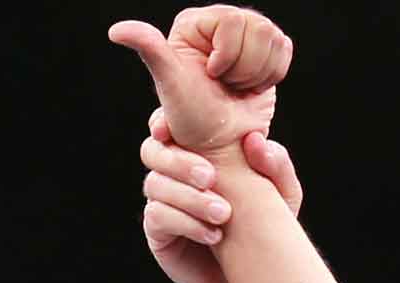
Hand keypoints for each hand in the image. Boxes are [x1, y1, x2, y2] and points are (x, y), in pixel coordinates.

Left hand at [108, 7, 291, 159]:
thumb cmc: (193, 118)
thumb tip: (114, 30)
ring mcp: (244, 35)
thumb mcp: (170, 82)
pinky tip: (251, 88)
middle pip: (258, 27)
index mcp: (196, 23)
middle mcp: (220, 23)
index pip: (233, 21)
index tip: (212, 76)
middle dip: (243, 67)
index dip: (227, 56)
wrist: (222, 144)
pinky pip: (284, 49)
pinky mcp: (266, 50)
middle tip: (226, 85)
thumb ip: (149, 50)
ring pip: (273, 38)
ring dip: (258, 73)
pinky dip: (272, 75)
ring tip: (237, 88)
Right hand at [142, 119, 302, 282]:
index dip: (163, 122)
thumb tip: (255, 141)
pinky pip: (158, 216)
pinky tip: (212, 234)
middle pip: (153, 151)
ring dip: (190, 197)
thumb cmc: (262, 226)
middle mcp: (174, 173)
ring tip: (223, 214)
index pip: (168, 126)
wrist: (247, 276)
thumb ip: (276, 165)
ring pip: (155, 184)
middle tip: (210, 177)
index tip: (172, 130)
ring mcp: (162, 201)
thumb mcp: (281, 197)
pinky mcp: (158, 231)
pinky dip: (186, 222)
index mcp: (198, 152)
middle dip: (179, 161)